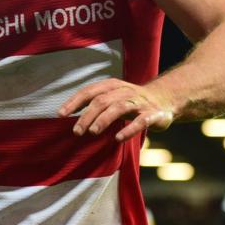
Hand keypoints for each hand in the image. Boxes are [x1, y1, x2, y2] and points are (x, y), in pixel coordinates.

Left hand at [57, 78, 173, 141]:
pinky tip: (118, 138)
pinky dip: (129, 129)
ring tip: (93, 132)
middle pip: (102, 100)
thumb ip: (92, 103)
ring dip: (104, 119)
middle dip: (88, 115)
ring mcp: (139, 102)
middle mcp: (125, 91)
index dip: (74, 101)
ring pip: (119, 108)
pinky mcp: (152, 114)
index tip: (60, 114)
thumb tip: (66, 111)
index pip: (90, 91)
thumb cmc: (131, 101)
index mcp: (113, 86)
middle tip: (77, 131)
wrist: (164, 100)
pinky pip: (140, 121)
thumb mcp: (112, 97)